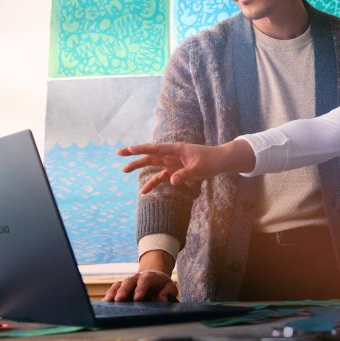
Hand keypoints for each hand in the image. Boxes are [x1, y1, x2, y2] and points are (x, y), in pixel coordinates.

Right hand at [103, 250, 176, 301]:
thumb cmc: (162, 285)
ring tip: (108, 302)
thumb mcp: (170, 287)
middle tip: (119, 300)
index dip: (141, 289)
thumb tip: (162, 299)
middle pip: (128, 282)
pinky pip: (113, 290)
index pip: (145, 281)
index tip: (137, 299)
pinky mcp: (121, 287)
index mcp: (150, 277)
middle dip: (123, 291)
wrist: (153, 277)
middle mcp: (136, 278)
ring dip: (113, 293)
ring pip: (119, 285)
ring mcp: (127, 282)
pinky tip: (104, 304)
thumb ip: (169, 292)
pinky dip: (108, 296)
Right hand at [118, 140, 254, 193]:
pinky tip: (144, 191)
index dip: (142, 148)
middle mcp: (171, 154)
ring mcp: (172, 162)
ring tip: (124, 170)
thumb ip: (184, 174)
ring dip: (139, 167)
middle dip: (135, 154)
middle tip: (119, 154)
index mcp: (176, 149)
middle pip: (150, 154)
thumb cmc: (210, 160)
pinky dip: (152, 183)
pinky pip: (160, 177)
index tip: (129, 148)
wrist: (219, 161)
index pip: (156, 148)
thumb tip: (171, 181)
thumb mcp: (198, 168)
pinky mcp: (174, 171)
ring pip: (152, 164)